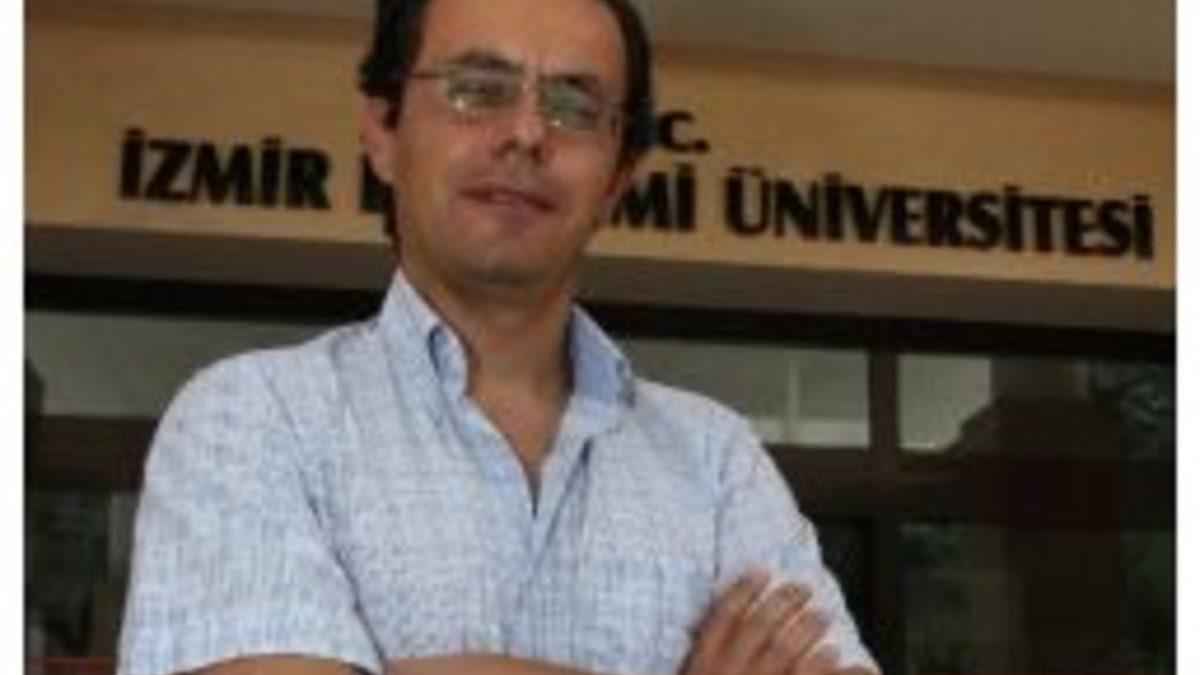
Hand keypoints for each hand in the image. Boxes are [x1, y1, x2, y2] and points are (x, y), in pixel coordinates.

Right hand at [681, 568, 839, 674]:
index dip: (743, 590)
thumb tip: (678, 637)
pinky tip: (838, 654)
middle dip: (784, 603)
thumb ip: (687, 663)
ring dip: (807, 630)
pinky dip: (827, 667)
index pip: (723, 618)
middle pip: (759, 628)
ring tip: (823, 615)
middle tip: (804, 588)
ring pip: (785, 651)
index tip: (760, 572)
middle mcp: (728, 673)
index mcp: (701, 665)